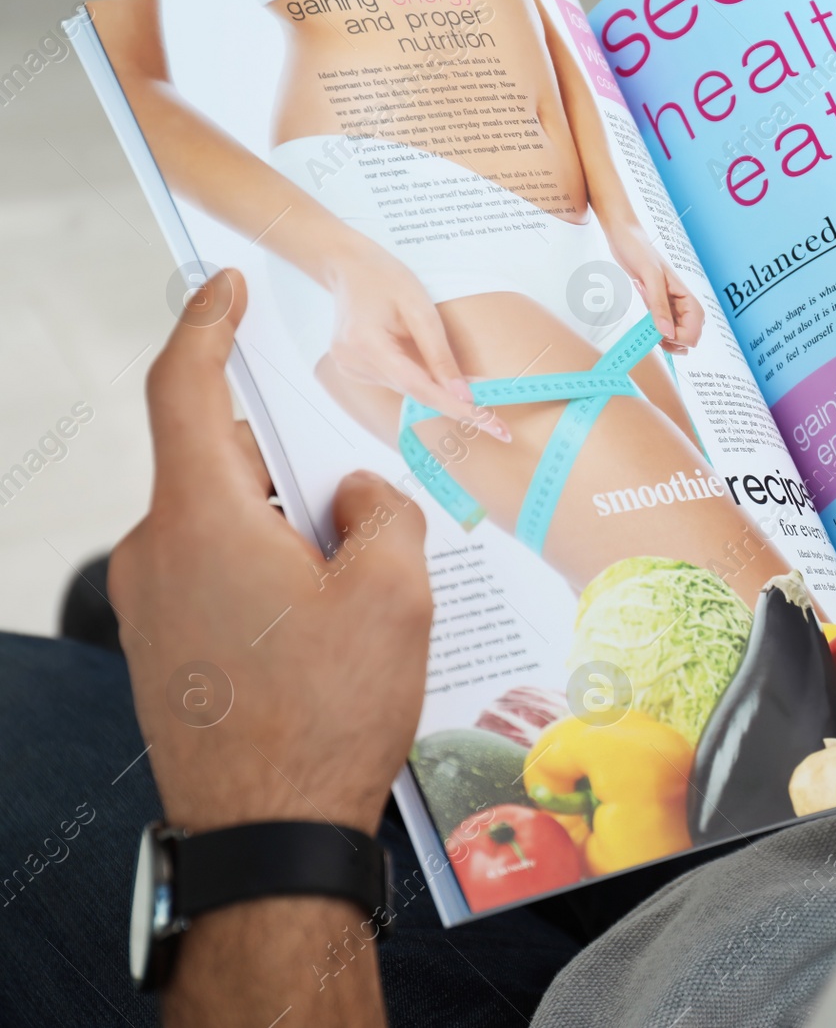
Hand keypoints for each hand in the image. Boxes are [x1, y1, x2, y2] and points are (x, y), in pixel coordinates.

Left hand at [109, 269, 433, 836]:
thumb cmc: (326, 718)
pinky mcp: (161, 649)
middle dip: (293, 466)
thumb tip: (357, 498)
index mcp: (201, 520)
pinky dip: (266, 572)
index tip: (222, 288)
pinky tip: (324, 627)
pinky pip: (215, 574)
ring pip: (222, 522)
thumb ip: (383, 512)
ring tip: (355, 586)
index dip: (205, 325)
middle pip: (220, 462)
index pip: (183, 389)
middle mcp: (156, 553)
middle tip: (361, 505)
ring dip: (286, 528)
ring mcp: (150, 606)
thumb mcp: (395, 594)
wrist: (269, 836)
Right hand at [326, 238, 509, 440]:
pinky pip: (396, 380)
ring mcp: (349, 368)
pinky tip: (422, 358)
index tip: (488, 423)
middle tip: (494, 418)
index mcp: (365, 344)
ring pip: (406, 389)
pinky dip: (419, 377)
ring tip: (461, 378)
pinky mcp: (354, 369)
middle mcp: (352, 362)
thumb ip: (440, 354)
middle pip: (413, 391)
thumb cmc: (386, 278)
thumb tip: (462, 394)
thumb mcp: (420, 308)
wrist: (349, 266)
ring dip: (436, 386)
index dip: (454, 407)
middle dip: (454, 400)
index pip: (417, 387)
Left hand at [607, 221, 704, 352]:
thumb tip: (667, 333)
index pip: (696, 327)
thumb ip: (659, 306)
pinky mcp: (657, 304)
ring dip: (667, 341)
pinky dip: (657, 333)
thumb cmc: (639, 250)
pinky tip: (646, 328)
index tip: (662, 335)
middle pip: (690, 333)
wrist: (624, 237)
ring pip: (678, 332)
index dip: (682, 337)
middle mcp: (680, 301)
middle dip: (675, 342)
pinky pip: (664, 326)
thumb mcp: (650, 277)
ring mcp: (669, 304)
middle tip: (654, 337)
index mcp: (685, 294)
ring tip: (650, 335)